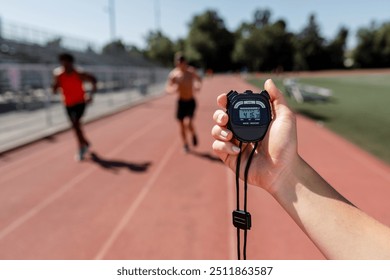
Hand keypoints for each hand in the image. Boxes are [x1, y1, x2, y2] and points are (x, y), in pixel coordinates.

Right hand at [211, 79, 297, 193]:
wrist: (282, 170)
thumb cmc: (286, 146)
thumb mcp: (285, 118)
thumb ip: (277, 98)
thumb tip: (268, 82)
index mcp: (251, 120)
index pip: (233, 107)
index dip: (225, 101)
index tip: (224, 99)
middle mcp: (241, 131)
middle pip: (220, 118)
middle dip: (219, 115)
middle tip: (225, 118)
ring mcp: (234, 144)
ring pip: (216, 131)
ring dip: (219, 130)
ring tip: (230, 135)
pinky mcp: (229, 158)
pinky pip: (217, 147)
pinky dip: (223, 146)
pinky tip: (236, 150)